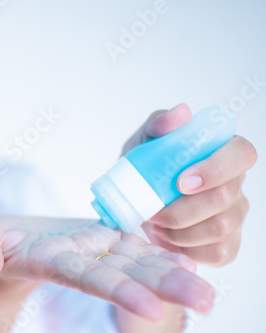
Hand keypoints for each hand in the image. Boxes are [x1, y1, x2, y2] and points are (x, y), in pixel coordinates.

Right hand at [0, 215, 213, 321]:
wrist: (16, 245)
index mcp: (54, 260)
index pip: (88, 277)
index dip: (117, 289)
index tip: (150, 307)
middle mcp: (82, 261)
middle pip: (126, 275)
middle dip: (163, 287)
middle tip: (205, 302)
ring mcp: (95, 252)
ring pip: (136, 263)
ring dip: (171, 275)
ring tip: (206, 290)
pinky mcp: (103, 241)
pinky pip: (133, 249)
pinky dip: (160, 257)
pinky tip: (189, 263)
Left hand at [123, 103, 256, 265]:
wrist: (134, 201)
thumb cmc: (145, 167)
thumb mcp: (144, 142)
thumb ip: (159, 124)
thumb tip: (181, 112)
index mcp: (223, 152)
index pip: (242, 154)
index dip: (216, 169)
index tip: (180, 181)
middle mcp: (236, 183)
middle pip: (226, 197)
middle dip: (182, 209)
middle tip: (153, 210)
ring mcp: (236, 215)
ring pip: (220, 227)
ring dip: (179, 229)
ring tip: (157, 222)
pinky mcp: (228, 244)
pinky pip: (218, 253)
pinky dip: (186, 248)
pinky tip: (168, 238)